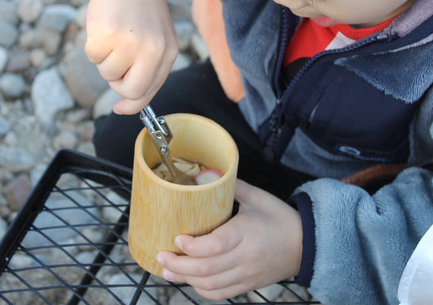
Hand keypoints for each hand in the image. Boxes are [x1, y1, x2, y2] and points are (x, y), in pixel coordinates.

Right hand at [87, 0, 177, 114]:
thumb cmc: (141, 12)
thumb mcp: (155, 41)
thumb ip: (145, 73)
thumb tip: (122, 108)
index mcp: (168, 53)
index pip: (149, 92)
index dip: (132, 104)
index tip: (119, 107)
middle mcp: (153, 49)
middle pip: (129, 90)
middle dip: (117, 82)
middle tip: (117, 60)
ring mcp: (130, 41)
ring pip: (107, 73)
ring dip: (105, 59)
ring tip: (114, 35)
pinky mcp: (107, 33)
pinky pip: (92, 56)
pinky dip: (93, 45)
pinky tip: (104, 26)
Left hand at [156, 179, 302, 300]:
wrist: (307, 245)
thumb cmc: (280, 218)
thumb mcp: (258, 197)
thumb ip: (232, 186)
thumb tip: (206, 175)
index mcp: (247, 232)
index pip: (216, 245)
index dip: (192, 246)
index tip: (176, 238)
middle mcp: (246, 257)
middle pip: (207, 268)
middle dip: (179, 265)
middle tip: (161, 256)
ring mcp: (247, 274)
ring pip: (211, 284)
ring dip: (185, 279)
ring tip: (167, 270)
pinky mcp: (248, 285)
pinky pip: (221, 293)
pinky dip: (202, 289)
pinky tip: (189, 281)